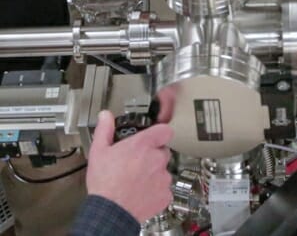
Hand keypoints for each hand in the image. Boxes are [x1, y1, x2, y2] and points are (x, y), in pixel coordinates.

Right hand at [86, 88, 176, 222]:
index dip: (160, 132)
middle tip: (137, 162)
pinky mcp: (166, 194)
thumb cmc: (104, 183)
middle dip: (153, 155)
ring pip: (164, 170)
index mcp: (143, 145)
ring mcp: (163, 177)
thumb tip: (106, 116)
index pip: (165, 130)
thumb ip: (105, 130)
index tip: (155, 136)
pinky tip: (142, 192)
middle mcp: (157, 159)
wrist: (110, 211)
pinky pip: (164, 188)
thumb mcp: (98, 152)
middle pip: (163, 151)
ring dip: (154, 173)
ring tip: (137, 180)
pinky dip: (156, 190)